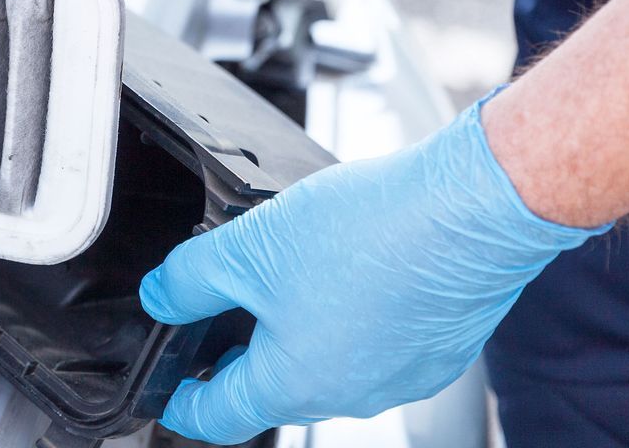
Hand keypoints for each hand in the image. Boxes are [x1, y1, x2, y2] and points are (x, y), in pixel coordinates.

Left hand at [139, 100, 599, 443]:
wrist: (468, 212)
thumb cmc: (370, 235)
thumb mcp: (246, 247)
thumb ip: (189, 280)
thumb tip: (160, 297)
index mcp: (295, 386)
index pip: (218, 416)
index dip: (180, 401)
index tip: (166, 393)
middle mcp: (351, 395)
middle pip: (273, 390)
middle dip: (236, 355)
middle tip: (213, 317)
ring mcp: (400, 376)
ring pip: (326, 363)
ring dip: (295, 330)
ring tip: (280, 274)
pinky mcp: (435, 348)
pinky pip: (373, 343)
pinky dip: (347, 316)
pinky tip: (343, 267)